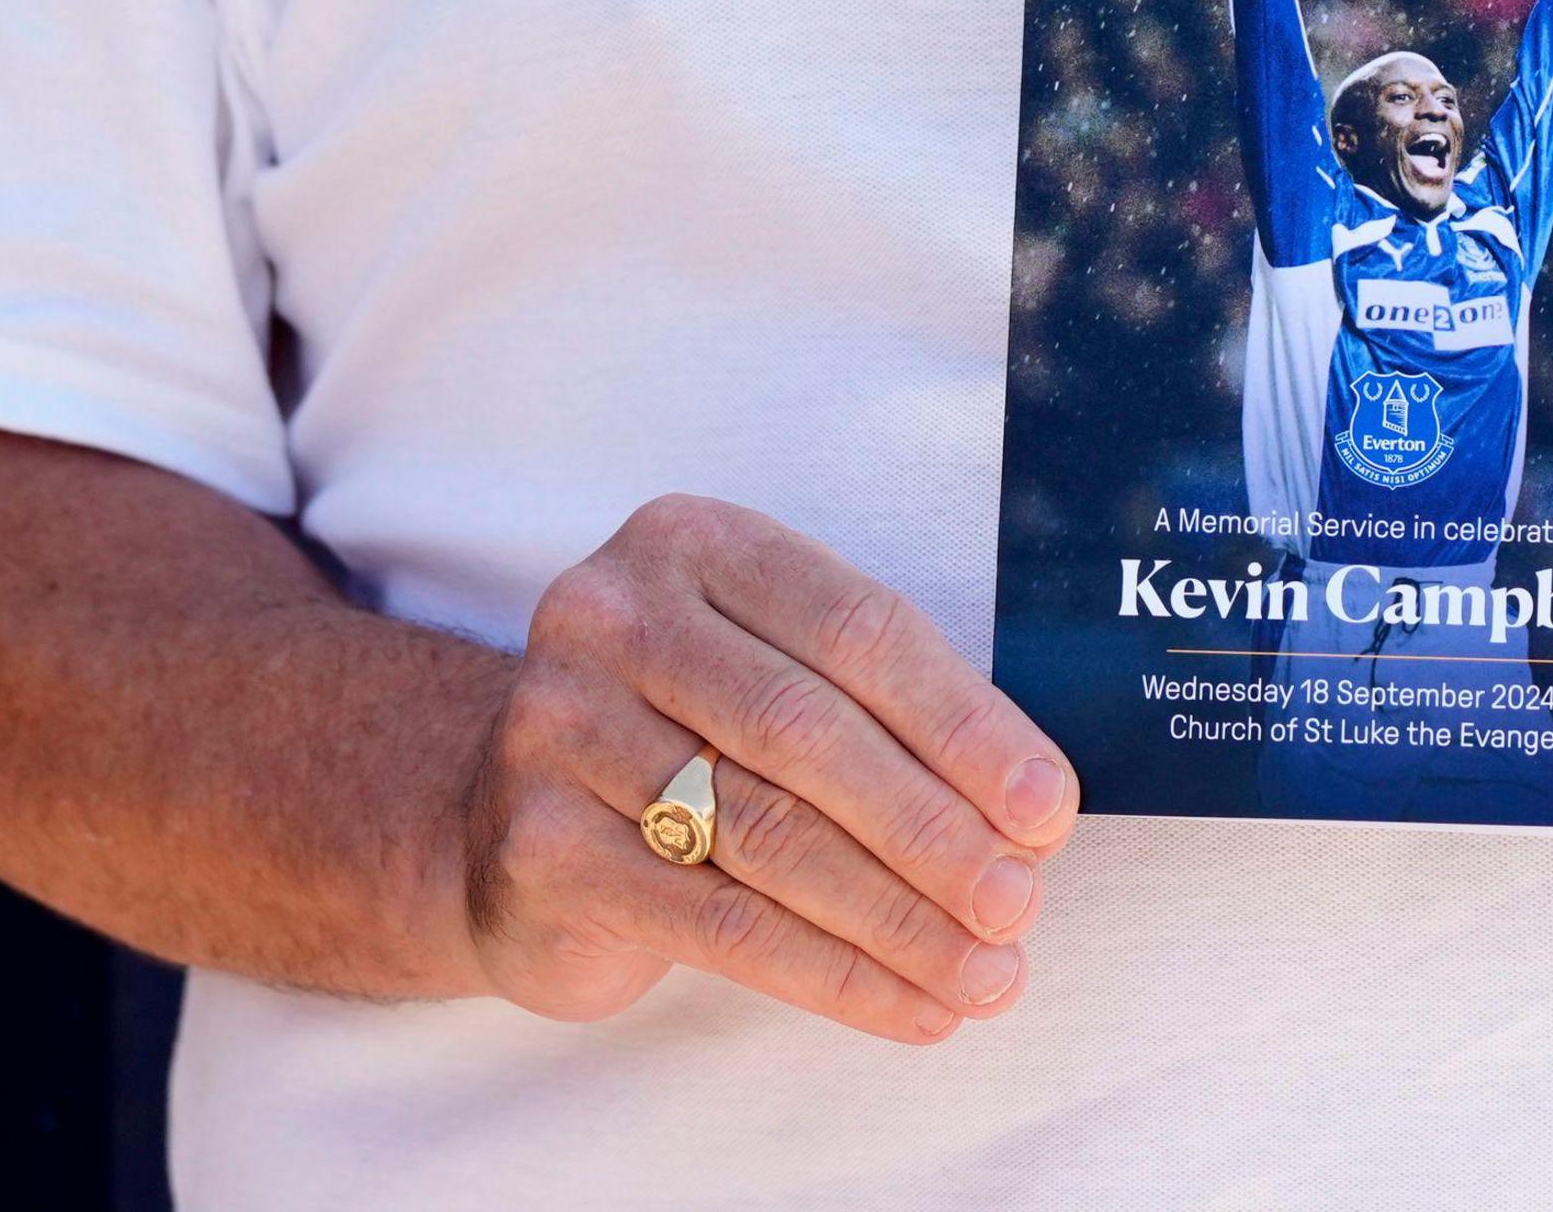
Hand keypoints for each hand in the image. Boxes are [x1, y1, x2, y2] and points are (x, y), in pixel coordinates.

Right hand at [462, 495, 1080, 1043]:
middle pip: (812, 734)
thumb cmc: (689, 733)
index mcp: (694, 545)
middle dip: (936, 831)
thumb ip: (887, 713)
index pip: (860, 630)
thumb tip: (1031, 814)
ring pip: (769, 837)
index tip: (1047, 809)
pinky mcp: (540, 848)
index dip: (966, 725)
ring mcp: (560, 730)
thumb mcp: (774, 671)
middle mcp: (613, 620)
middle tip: (1020, 903)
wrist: (504, 811)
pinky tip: (908, 1006)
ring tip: (986, 972)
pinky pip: (718, 925)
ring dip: (898, 917)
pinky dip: (832, 974)